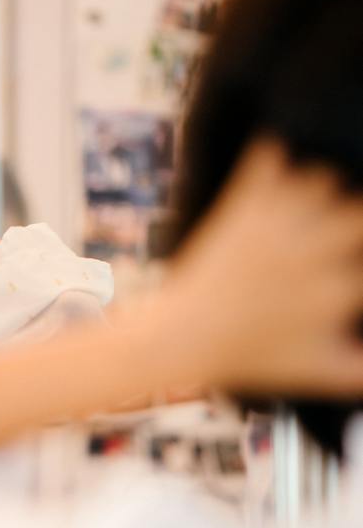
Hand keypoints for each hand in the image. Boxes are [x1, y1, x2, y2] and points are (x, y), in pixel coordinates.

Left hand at [161, 139, 362, 398]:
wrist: (184, 339)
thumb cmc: (252, 358)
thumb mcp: (317, 370)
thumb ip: (361, 367)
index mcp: (336, 290)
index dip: (354, 261)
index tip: (347, 262)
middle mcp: (311, 252)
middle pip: (357, 211)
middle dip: (352, 220)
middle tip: (339, 231)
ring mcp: (276, 225)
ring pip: (322, 178)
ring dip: (321, 188)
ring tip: (314, 208)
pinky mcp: (243, 208)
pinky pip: (270, 159)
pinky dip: (276, 157)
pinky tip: (281, 163)